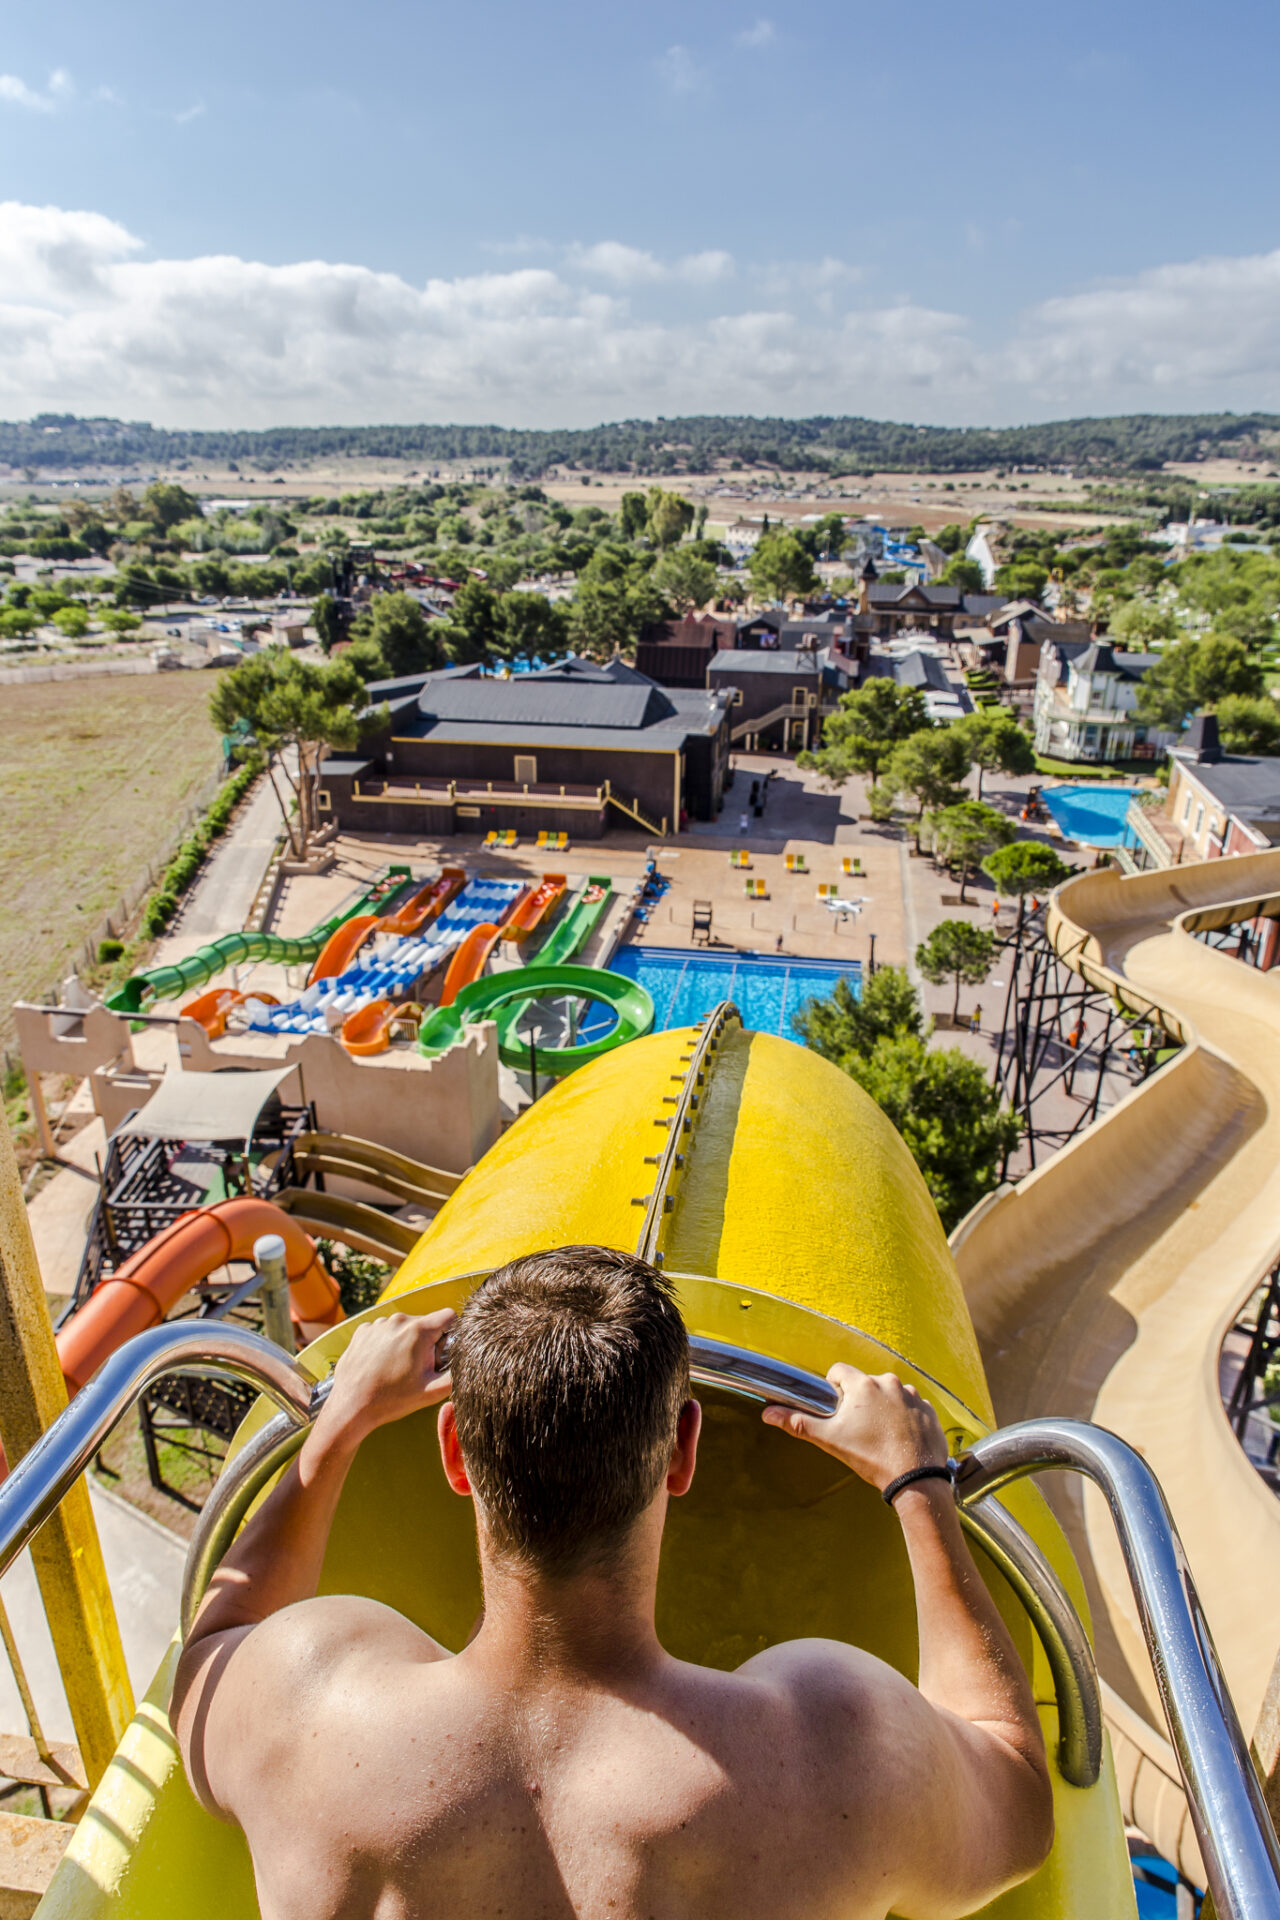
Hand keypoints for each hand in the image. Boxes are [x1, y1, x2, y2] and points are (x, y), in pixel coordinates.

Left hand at [320, 1310, 454, 1444]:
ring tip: (396, 1369)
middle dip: (427, 1342)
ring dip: (405, 1343)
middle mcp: (397, 1321)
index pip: (449, 1316)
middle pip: (425, 1323)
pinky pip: (383, 1331)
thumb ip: (457, 1375)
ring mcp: (377, 1325)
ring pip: (403, 1328)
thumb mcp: (432, 1392)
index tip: (443, 1352)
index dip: (451, 1333)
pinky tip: (380, 1365)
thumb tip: (470, 1365)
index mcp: (418, 1331)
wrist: (351, 1407)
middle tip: (417, 1369)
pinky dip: (386, 1344)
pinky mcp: (362, 1331)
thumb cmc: (391, 1400)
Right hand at [762, 1365, 947, 1494]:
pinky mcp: (928, 1409)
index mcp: (863, 1385)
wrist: (915, 1479)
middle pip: (865, 1383)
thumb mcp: (830, 1440)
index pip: (839, 1371)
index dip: (834, 1388)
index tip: (837, 1409)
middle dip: (860, 1400)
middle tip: (859, 1428)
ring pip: (889, 1394)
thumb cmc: (871, 1457)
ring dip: (884, 1407)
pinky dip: (905, 1417)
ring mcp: (912, 1395)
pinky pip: (912, 1406)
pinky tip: (901, 1438)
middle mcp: (889, 1382)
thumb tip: (768, 1414)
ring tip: (881, 1435)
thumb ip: (798, 1424)